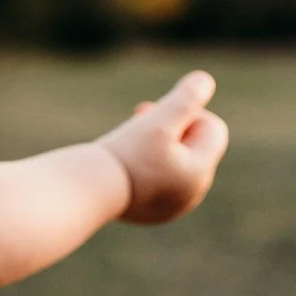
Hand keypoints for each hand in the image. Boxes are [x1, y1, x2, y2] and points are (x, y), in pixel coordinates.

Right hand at [97, 70, 228, 223]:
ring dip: (158, 147)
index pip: (211, 128)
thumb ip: (186, 98)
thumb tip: (205, 81)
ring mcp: (171, 208)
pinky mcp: (150, 214)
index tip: (152, 111)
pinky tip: (124, 165)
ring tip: (129, 141)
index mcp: (199, 174)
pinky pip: (158, 184)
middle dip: (171, 129)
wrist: (83, 193)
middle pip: (193, 147)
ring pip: (175, 165)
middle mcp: (191, 196)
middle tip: (138, 116)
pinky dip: (146, 169)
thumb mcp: (158, 121)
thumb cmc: (122, 155)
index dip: (186, 112)